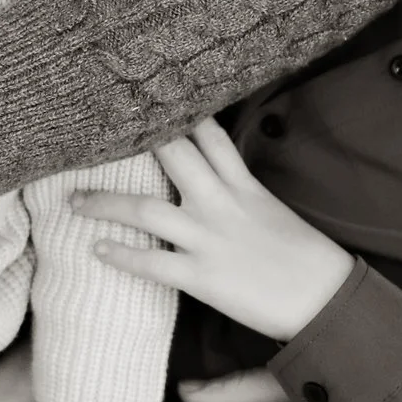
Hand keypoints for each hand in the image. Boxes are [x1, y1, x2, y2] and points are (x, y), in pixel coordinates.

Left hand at [75, 119, 355, 342]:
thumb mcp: (274, 211)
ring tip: (74, 201)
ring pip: (145, 209)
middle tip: (94, 139)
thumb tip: (217, 183)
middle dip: (130, 145)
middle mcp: (220, 203)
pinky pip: (151, 263)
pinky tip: (97, 248)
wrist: (327, 299)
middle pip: (169, 157)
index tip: (144, 102)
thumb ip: (242, 192)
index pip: (207, 135)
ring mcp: (208, 239)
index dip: (176, 116)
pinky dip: (121, 255)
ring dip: (104, 203)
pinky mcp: (202, 276)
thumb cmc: (308, 259)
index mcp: (243, 185)